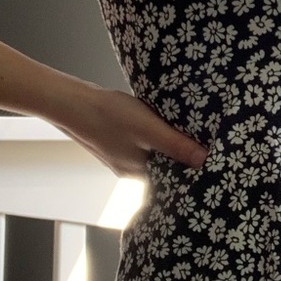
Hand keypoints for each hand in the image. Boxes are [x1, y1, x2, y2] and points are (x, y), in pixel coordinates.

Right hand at [55, 83, 207, 177]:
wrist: (70, 101)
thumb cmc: (107, 115)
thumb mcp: (149, 129)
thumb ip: (176, 145)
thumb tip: (204, 160)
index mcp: (139, 173)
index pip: (173, 180)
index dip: (191, 170)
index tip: (210, 161)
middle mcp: (130, 170)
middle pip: (163, 168)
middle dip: (180, 157)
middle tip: (202, 144)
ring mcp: (121, 157)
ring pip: (152, 155)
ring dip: (166, 145)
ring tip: (185, 133)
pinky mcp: (116, 143)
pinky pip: (141, 145)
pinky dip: (152, 138)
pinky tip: (159, 125)